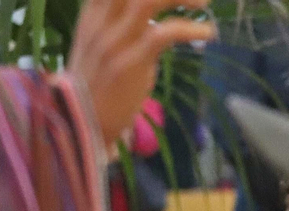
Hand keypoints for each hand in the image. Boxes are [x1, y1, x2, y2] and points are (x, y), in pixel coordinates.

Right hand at [69, 0, 216, 145]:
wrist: (81, 120)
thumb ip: (118, 22)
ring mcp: (115, 40)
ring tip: (203, 3)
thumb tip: (151, 15)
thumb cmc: (96, 82)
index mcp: (92, 13)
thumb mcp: (99, 43)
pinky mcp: (130, 62)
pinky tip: (207, 33)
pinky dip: (191, 29)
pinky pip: (164, 33)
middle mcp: (101, 21)